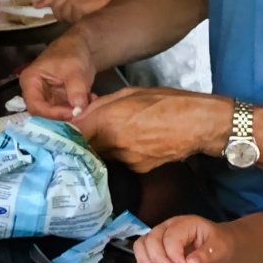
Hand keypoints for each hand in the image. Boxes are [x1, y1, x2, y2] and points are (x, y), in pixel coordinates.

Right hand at [19, 32, 98, 119]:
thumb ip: (76, 89)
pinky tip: (90, 101)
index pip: (35, 106)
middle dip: (63, 117)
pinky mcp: (59, 102)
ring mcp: (47, 99)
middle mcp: (35, 94)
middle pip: (44, 115)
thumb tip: (78, 110)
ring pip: (56, 117)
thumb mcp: (74, 68)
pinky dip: (78, 110)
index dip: (52, 114)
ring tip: (88, 105)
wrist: (81, 48)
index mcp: (30, 82)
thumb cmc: (71, 53)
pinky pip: (67, 113)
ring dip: (73, 114)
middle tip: (81, 114)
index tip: (72, 113)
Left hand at [37, 0, 116, 23]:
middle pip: (56, 9)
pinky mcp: (78, 7)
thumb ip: (72, 2)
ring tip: (87, 15)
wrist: (119, 0)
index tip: (36, 6)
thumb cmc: (106, 1)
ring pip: (63, 16)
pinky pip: (72, 20)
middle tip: (78, 16)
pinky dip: (78, 21)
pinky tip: (86, 17)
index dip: (45, 2)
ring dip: (72, 20)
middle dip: (63, 15)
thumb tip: (61, 12)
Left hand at [74, 87, 228, 171]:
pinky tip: (133, 141)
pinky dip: (121, 153)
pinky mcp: (139, 169)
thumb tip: (80, 114)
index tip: (64, 131)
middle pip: (87, 148)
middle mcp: (113, 144)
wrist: (197, 124)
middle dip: (83, 141)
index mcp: (107, 121)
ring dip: (102, 147)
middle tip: (85, 133)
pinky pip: (121, 160)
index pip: (75, 134)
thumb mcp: (128, 93)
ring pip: (103, 155)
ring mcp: (126, 159)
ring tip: (115, 133)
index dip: (68, 133)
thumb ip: (100, 106)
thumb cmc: (165, 102)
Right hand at [135, 216, 231, 262]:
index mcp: (184, 224)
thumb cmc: (220, 245)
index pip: (170, 238)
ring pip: (141, 246)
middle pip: (150, 240)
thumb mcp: (221, 248)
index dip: (175, 256)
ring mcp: (159, 238)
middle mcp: (167, 228)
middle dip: (159, 260)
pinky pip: (141, 257)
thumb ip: (206, 255)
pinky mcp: (155, 250)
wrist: (221, 247)